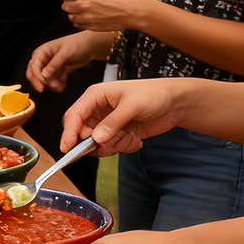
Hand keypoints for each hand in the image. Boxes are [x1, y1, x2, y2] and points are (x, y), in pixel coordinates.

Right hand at [27, 32, 98, 92]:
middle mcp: (44, 59)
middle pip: (34, 74)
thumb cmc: (78, 44)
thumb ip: (55, 64)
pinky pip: (53, 81)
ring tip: (61, 86)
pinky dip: (57, 85)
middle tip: (52, 87)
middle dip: (42, 82)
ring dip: (51, 84)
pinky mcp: (56, 71)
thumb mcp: (66, 53)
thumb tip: (44, 74)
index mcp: (42, 51)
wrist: (90, 46)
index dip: (37, 76)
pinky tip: (63, 85)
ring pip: (44, 79)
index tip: (43, 84)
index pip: (34, 66)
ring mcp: (50, 66)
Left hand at [61, 0, 152, 31]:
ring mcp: (86, 17)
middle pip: (65, 5)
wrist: (133, 10)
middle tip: (82, 1)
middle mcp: (83, 5)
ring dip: (74, 12)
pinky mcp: (90, 27)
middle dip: (70, 2)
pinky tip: (90, 16)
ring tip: (87, 9)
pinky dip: (80, 21)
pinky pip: (76, 24)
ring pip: (70, 16)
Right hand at [61, 78, 188, 155]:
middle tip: (109, 143)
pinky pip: (112, 148)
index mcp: (95, 96)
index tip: (67, 148)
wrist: (176, 103)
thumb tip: (96, 138)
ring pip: (97, 144)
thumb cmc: (154, 94)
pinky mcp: (118, 134)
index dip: (69, 133)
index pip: (74, 115)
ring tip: (130, 136)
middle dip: (94, 142)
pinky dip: (123, 146)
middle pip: (82, 132)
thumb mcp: (132, 105)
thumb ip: (113, 122)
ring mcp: (107, 123)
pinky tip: (136, 138)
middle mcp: (98, 110)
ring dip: (113, 145)